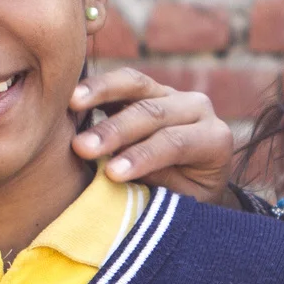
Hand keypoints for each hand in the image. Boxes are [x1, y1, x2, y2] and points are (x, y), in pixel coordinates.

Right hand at [71, 68, 237, 204]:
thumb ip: (155, 185)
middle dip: (115, 130)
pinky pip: (119, 81)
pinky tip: (69, 94)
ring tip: (71, 104)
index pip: (176, 143)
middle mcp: (197, 108)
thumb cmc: (185, 199)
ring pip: (136, 85)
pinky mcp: (146, 88)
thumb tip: (114, 180)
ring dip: (100, 93)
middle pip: (153, 112)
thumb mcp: (179, 201)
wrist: (194, 181)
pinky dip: (94, 86)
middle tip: (82, 148)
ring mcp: (170, 93)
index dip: (143, 156)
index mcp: (214, 139)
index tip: (112, 174)